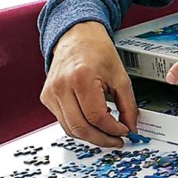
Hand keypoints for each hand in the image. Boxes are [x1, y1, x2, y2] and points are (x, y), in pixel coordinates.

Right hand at [40, 22, 137, 147]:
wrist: (77, 37)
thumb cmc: (97, 52)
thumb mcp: (121, 77)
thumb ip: (128, 106)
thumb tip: (131, 128)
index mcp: (81, 77)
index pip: (96, 117)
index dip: (112, 129)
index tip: (124, 131)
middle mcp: (61, 86)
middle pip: (80, 128)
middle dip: (101, 139)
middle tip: (116, 141)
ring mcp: (50, 93)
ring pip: (70, 129)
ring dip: (90, 136)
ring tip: (107, 133)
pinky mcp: (46, 98)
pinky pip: (63, 121)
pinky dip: (79, 127)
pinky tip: (93, 123)